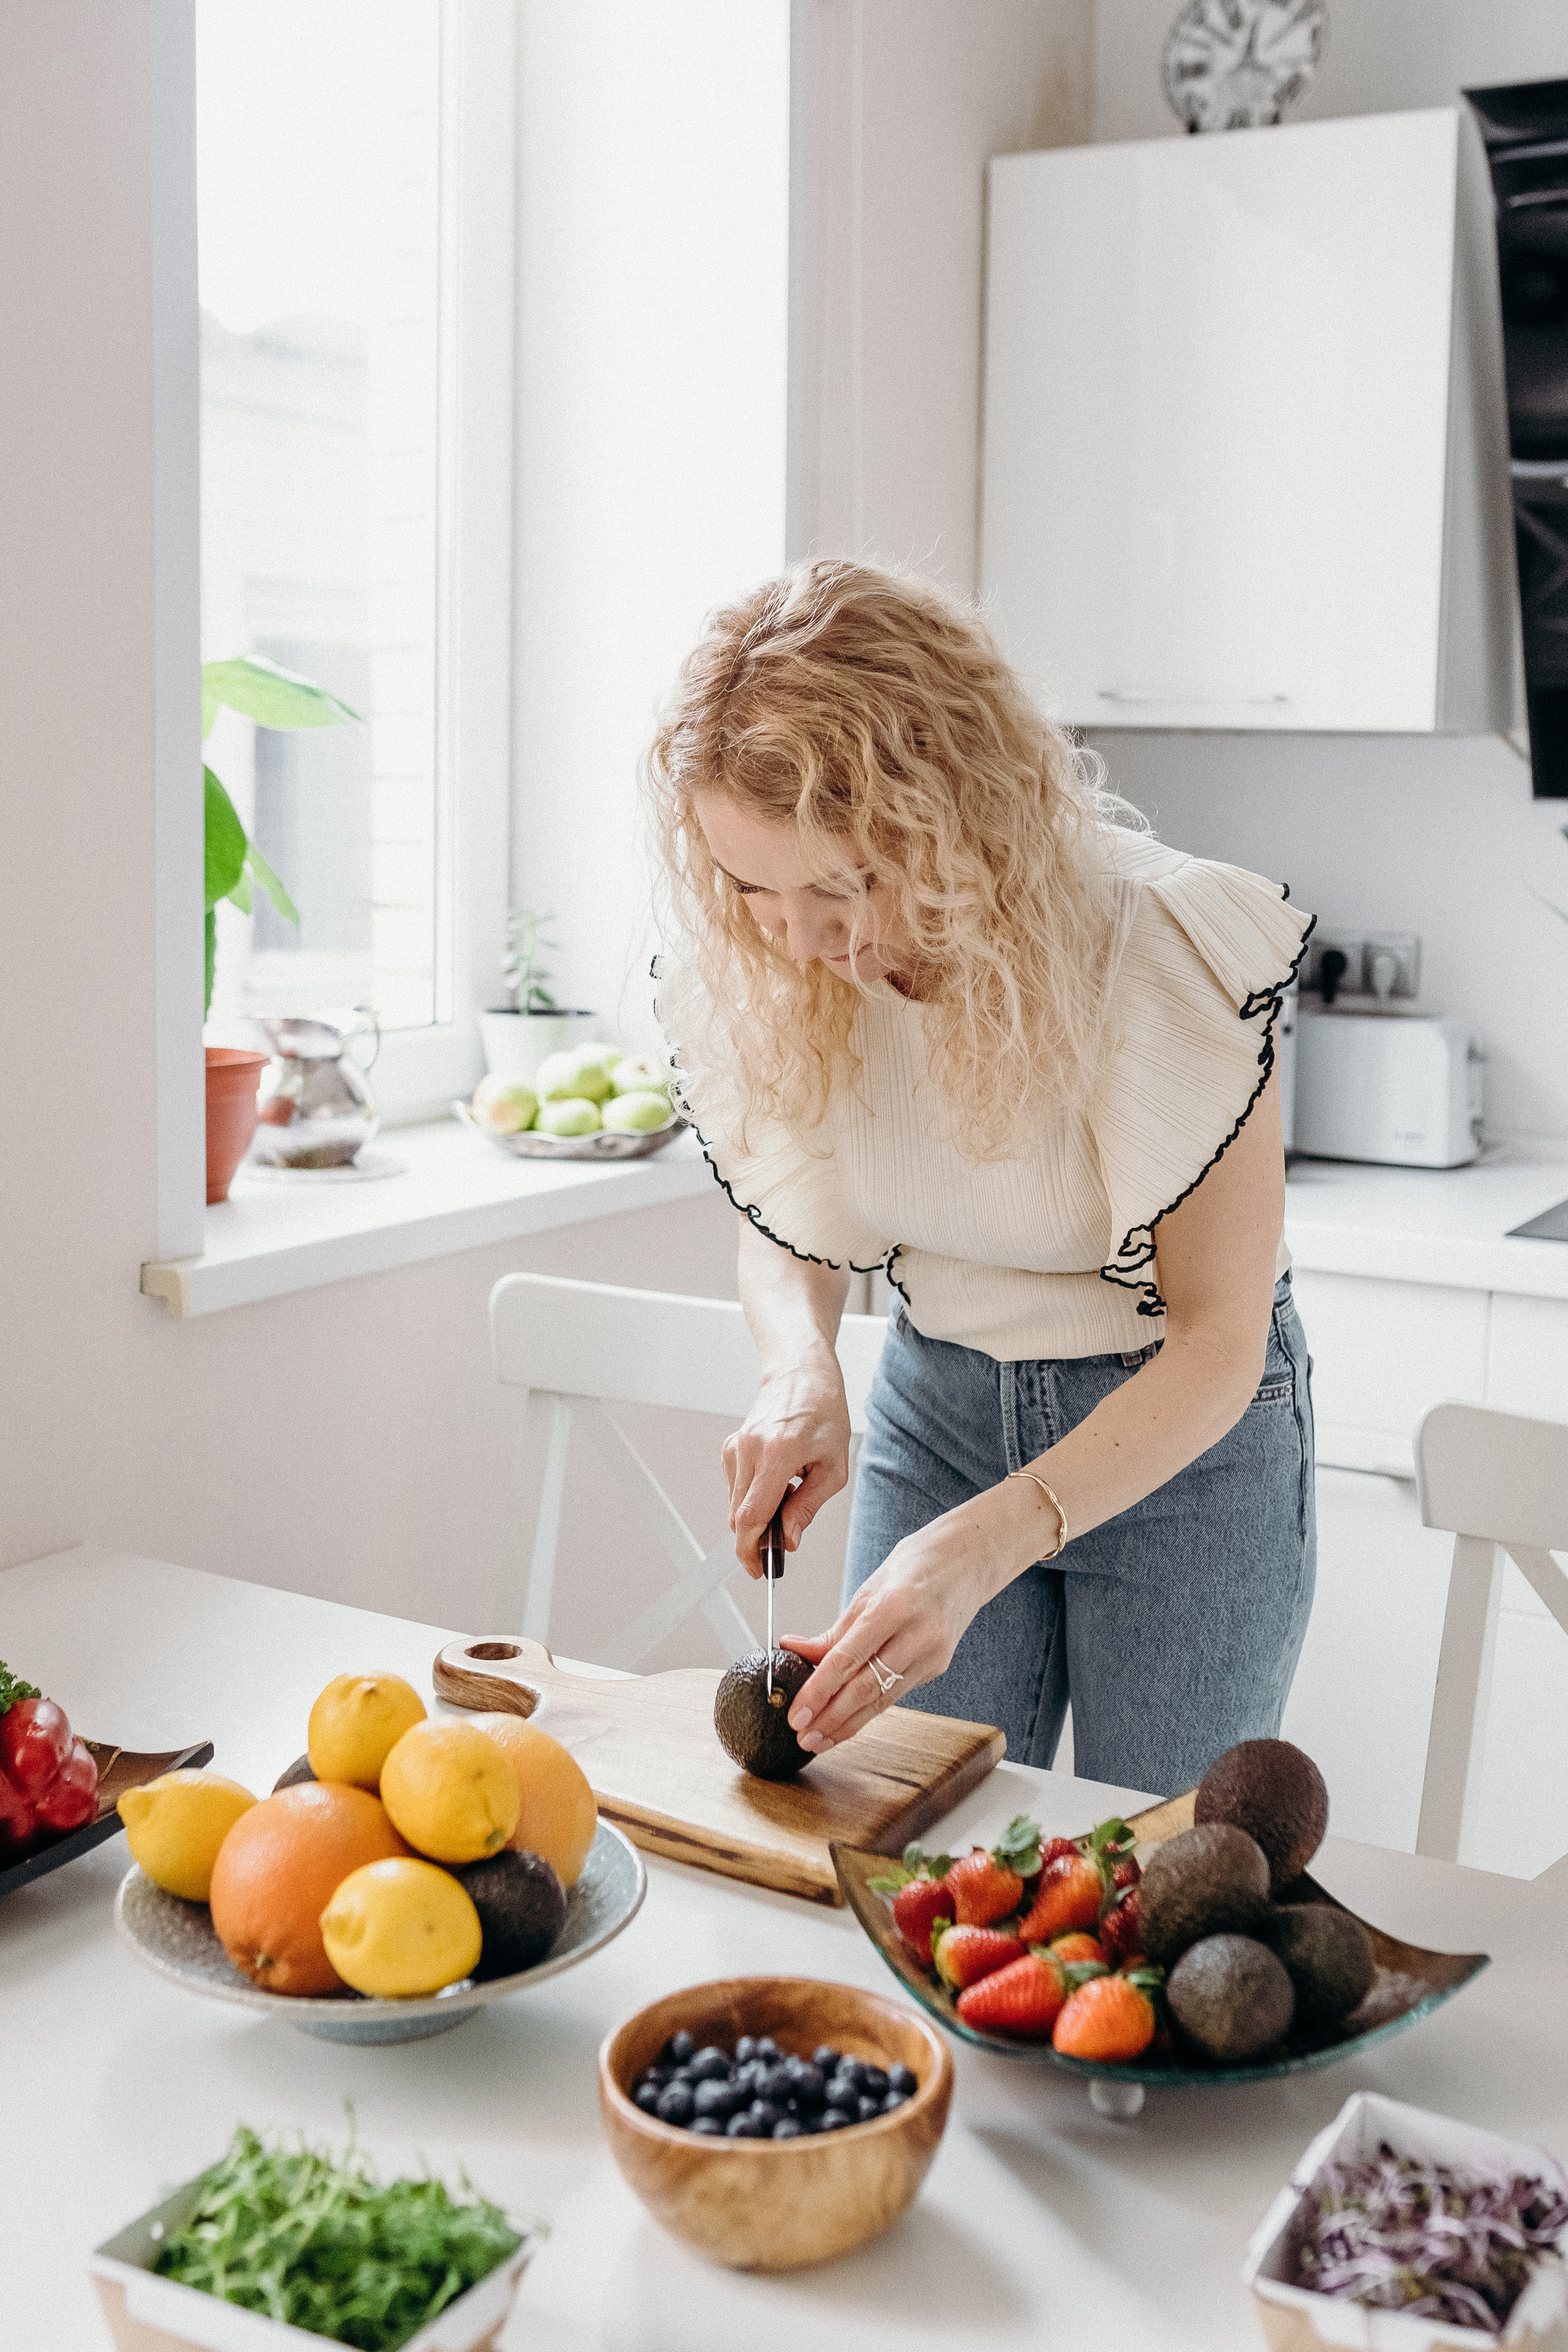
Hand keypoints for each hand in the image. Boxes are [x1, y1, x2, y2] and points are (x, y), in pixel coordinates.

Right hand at [722, 1349, 851, 1577]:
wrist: (801, 1375)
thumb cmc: (824, 1414)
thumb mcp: (833, 1467)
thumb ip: (808, 1507)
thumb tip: (788, 1539)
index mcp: (778, 1453)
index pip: (752, 1516)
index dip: (751, 1550)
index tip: (759, 1569)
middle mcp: (749, 1449)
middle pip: (739, 1516)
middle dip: (757, 1538)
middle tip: (783, 1540)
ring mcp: (735, 1447)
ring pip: (736, 1504)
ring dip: (759, 1514)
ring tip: (790, 1494)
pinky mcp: (730, 1447)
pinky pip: (736, 1488)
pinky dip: (754, 1496)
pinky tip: (777, 1480)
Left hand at [782, 1482, 1036, 1748]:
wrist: (967, 1561)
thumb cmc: (915, 1565)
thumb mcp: (868, 1589)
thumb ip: (834, 1629)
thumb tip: (793, 1649)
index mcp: (895, 1606)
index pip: (849, 1658)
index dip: (820, 1690)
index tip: (797, 1713)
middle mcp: (918, 1634)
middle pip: (867, 1688)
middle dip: (831, 1718)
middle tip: (803, 1737)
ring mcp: (933, 1654)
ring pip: (883, 1699)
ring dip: (848, 1724)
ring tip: (819, 1740)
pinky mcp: (937, 1666)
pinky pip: (897, 1692)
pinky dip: (870, 1710)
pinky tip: (847, 1722)